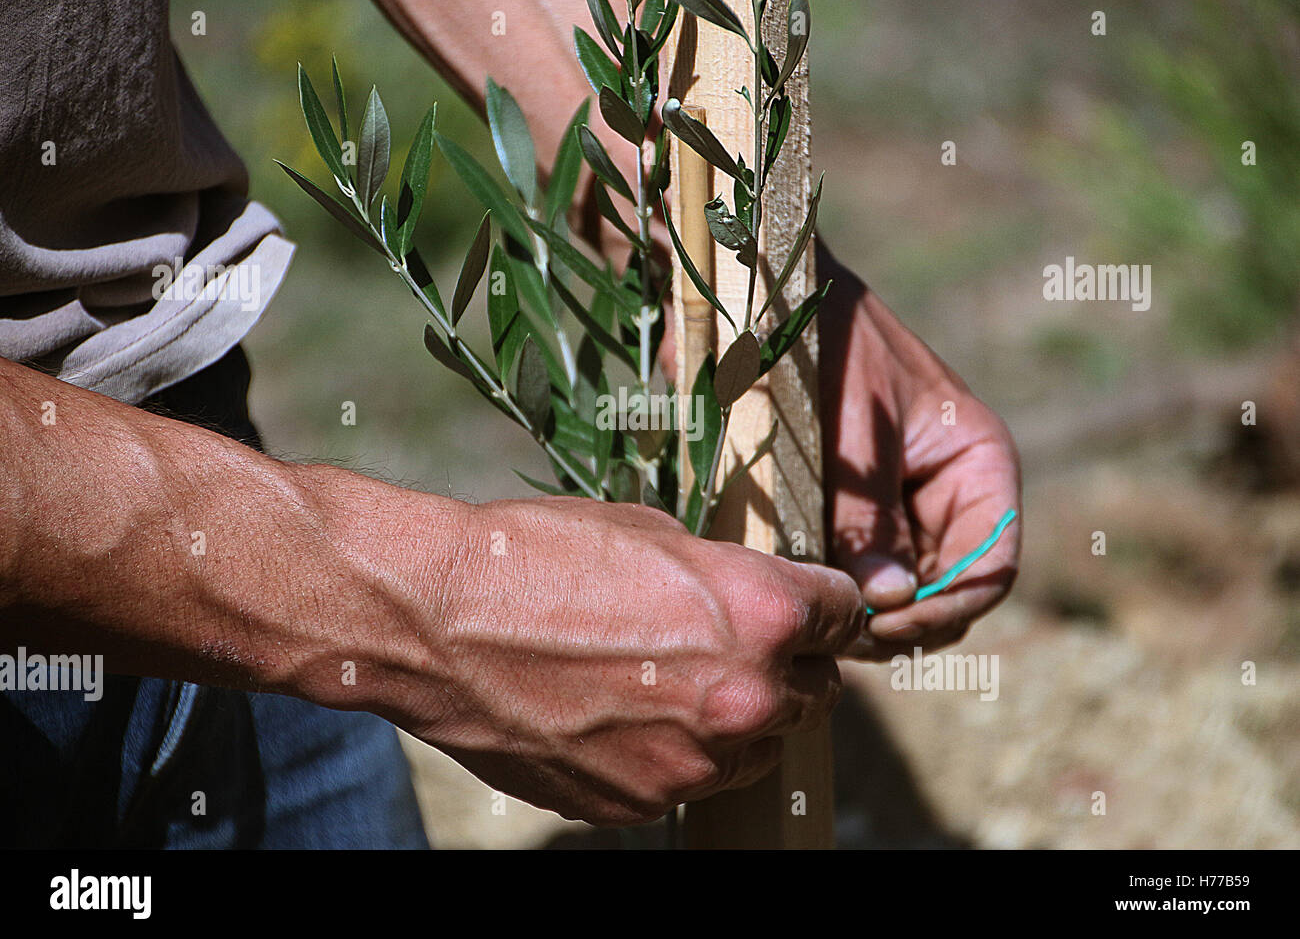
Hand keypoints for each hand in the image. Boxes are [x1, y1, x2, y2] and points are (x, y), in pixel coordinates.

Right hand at [394, 496, 864, 825]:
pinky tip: (622, 713)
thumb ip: (729, 577)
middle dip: (788, 666)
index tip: (812, 608)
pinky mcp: (644, 802)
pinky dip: (675, 752)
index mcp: (762, 613)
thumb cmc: (539, 556)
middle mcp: (746, 696)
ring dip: (737, 718)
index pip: (846, 615)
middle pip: (818, 692)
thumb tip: (757, 602)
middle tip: (737, 645)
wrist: (439, 624)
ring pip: (759, 746)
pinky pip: (692, 780)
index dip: (827, 606)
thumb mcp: (654, 534)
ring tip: (670, 682)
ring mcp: (695, 762)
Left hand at [817, 246, 1021, 659]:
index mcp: (977, 461)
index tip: (886, 624)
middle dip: (905, 621)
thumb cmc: (823, 345)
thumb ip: (869, 517)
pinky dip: (841, 589)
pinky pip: (862, 570)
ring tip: (822, 619)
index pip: (992, 565)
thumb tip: (889, 602)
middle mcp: (949, 492)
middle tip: (842, 633)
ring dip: (870, 614)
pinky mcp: (857, 513)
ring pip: (905, 591)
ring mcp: (903, 506)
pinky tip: (806, 594)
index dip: (948, 607)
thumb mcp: (850, 431)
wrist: (765, 300)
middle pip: (949, 590)